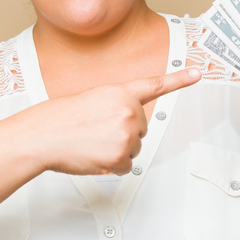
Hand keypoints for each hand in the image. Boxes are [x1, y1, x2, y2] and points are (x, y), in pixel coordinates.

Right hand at [26, 68, 200, 175]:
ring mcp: (126, 135)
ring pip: (134, 149)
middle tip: (96, 132)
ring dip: (117, 150)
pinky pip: (126, 166)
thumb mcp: (92, 99)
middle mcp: (128, 111)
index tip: (198, 73)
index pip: (154, 85)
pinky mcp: (121, 156)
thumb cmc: (60, 119)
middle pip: (141, 129)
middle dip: (123, 133)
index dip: (179, 79)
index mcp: (120, 93)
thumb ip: (117, 107)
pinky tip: (94, 156)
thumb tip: (130, 127)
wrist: (42, 136)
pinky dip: (113, 166)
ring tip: (92, 143)